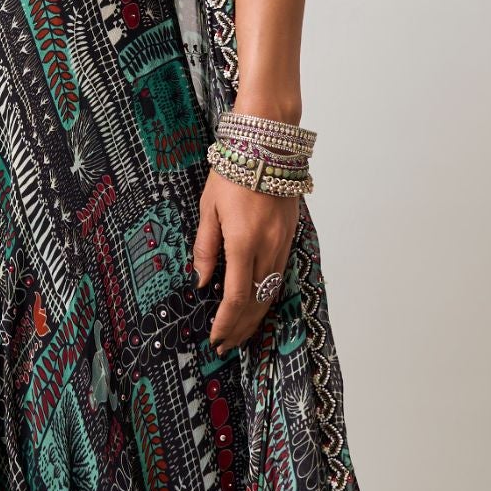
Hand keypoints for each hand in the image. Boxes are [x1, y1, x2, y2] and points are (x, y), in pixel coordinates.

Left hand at [191, 167, 300, 348]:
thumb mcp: (208, 209)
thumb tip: (201, 281)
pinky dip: (266, 296)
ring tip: (239, 333)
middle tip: (225, 346)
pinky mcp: (289, 237)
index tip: (214, 338)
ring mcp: (282, 244)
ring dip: (254, 317)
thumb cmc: (233, 171)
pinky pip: (278, 276)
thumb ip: (205, 248)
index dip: (225, 323)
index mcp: (243, 243)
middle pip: (256, 302)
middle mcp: (267, 248)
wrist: (268, 144)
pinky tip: (255, 305)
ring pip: (270, 292)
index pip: (235, 297)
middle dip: (240, 328)